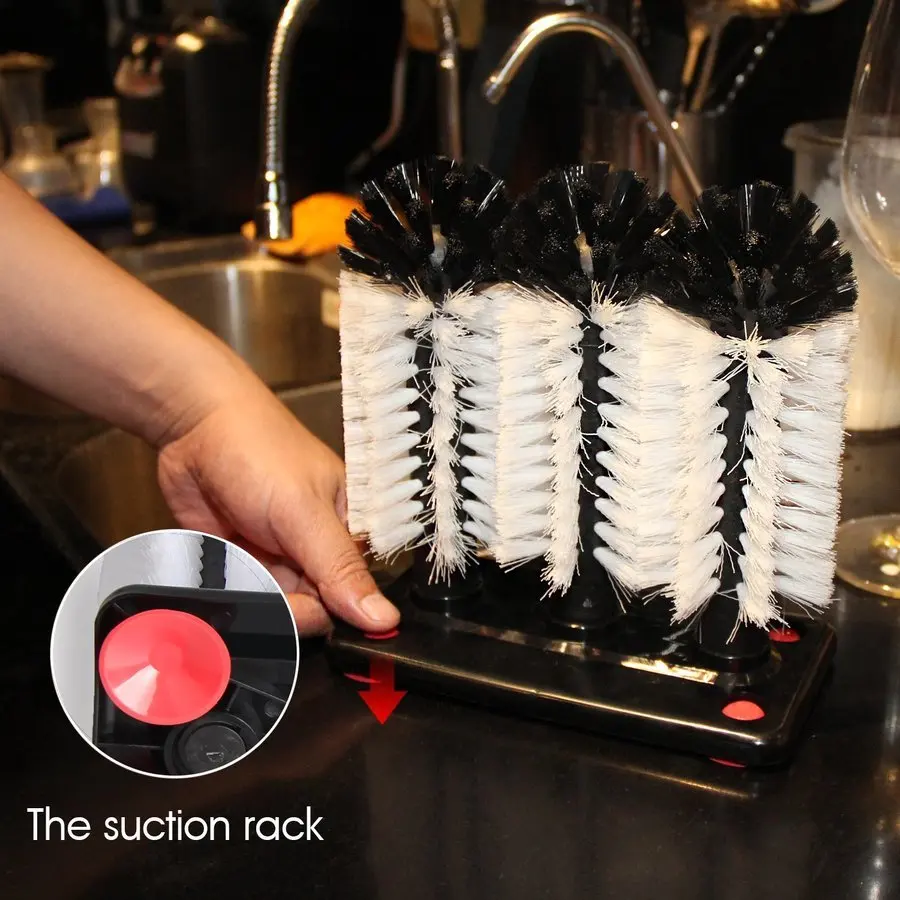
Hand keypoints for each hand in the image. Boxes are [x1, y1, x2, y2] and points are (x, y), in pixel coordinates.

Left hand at [155, 390, 399, 636]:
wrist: (193, 426)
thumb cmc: (259, 452)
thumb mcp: (305, 512)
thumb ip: (340, 569)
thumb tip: (385, 619)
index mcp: (349, 533)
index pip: (354, 596)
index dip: (334, 612)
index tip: (307, 608)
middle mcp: (315, 551)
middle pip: (314, 609)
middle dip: (289, 608)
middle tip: (267, 585)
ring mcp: (276, 560)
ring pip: (275, 609)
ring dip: (256, 601)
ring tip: (240, 570)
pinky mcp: (241, 565)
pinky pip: (244, 599)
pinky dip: (233, 596)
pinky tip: (223, 576)